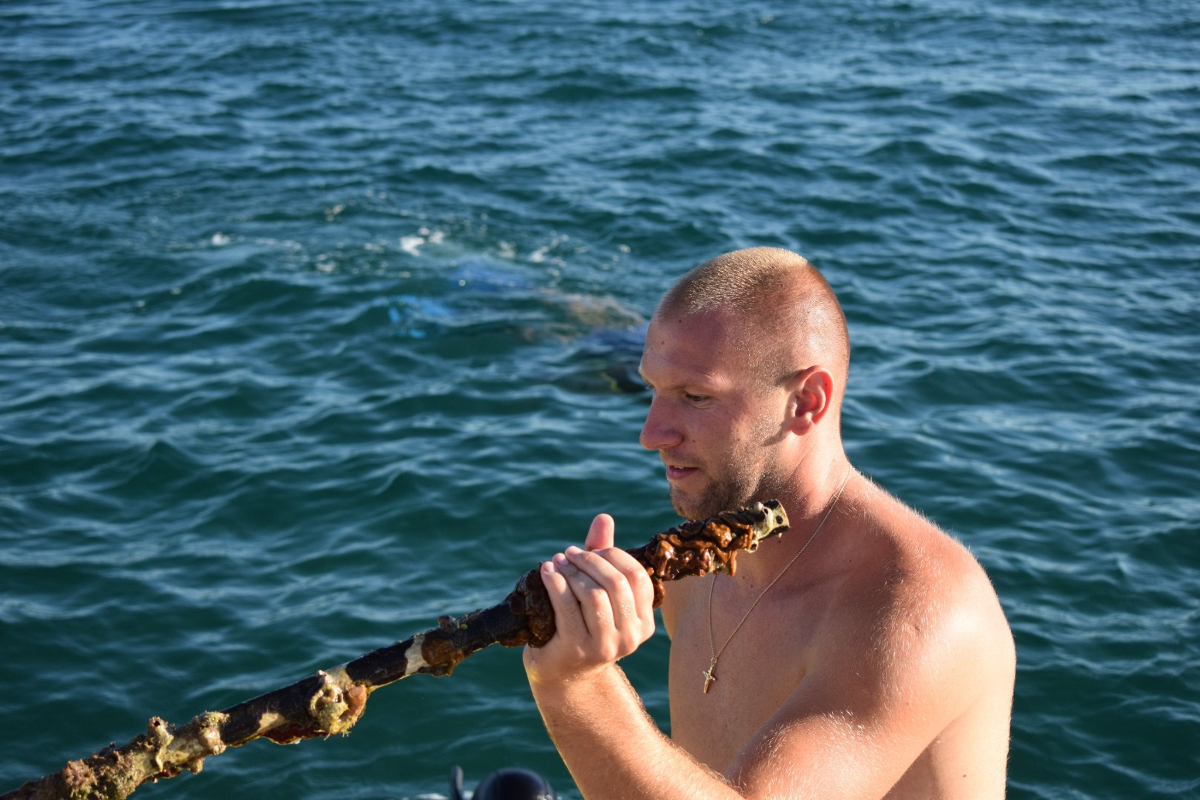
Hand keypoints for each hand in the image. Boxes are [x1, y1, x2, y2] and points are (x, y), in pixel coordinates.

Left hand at [523, 514, 656, 684]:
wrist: (562, 673)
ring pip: (593, 594)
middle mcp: (631, 637)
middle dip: (589, 560)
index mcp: (644, 622)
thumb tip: (604, 518)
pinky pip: (567, 606)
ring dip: (571, 572)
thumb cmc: (581, 624)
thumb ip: (603, 556)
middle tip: (568, 553)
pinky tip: (546, 572)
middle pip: (616, 583)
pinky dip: (555, 583)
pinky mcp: (577, 650)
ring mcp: (605, 647)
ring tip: (556, 563)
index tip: (590, 549)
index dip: (613, 555)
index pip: (637, 576)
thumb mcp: (596, 590)